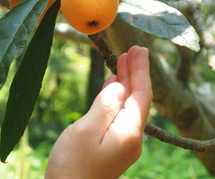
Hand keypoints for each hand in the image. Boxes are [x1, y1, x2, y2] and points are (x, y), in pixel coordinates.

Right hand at [45, 46, 151, 178]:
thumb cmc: (72, 165)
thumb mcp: (86, 131)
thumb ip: (105, 106)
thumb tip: (119, 84)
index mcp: (129, 132)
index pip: (141, 94)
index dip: (141, 70)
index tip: (140, 49)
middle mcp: (131, 137)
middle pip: (138, 98)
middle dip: (137, 73)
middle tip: (135, 49)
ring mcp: (123, 142)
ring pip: (129, 105)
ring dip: (128, 83)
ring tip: (125, 61)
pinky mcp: (113, 146)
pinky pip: (120, 114)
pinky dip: (118, 97)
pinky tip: (114, 87)